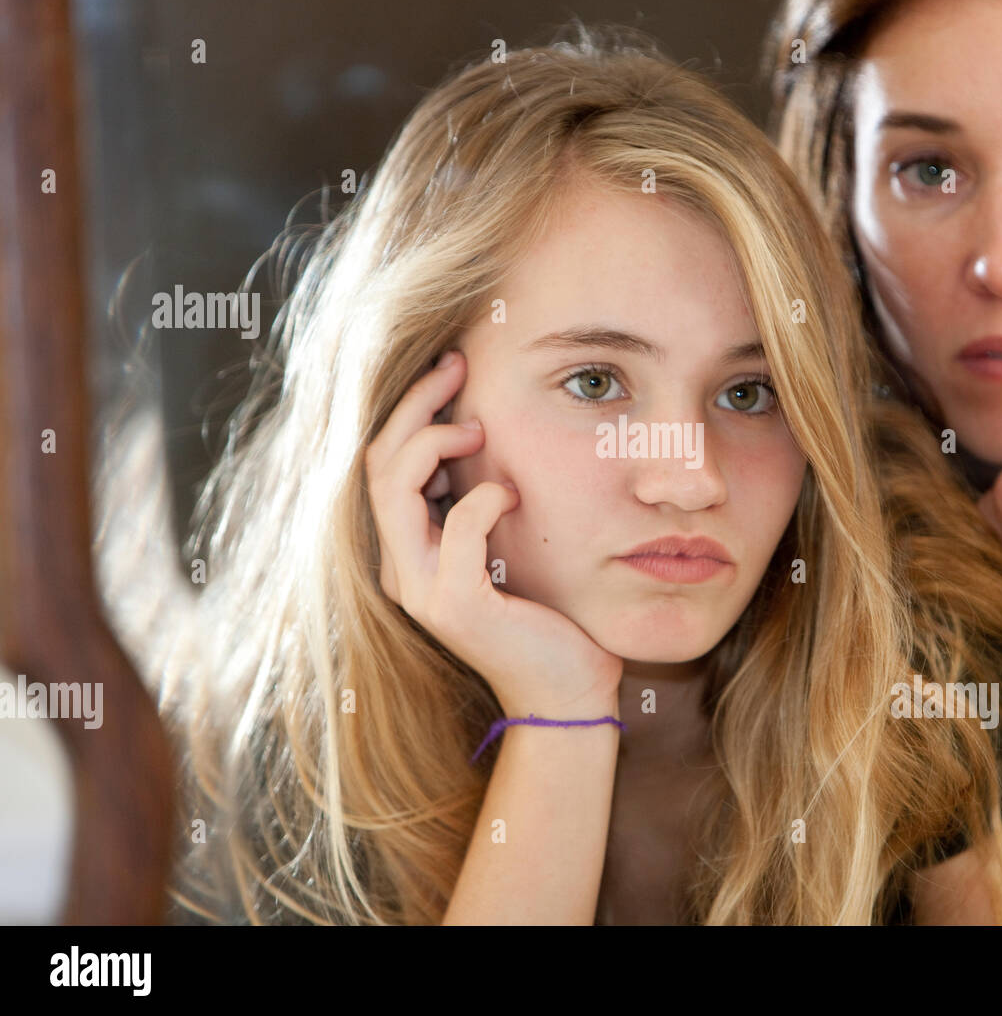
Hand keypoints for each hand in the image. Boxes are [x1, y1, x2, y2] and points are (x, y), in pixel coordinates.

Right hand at [365, 350, 623, 718]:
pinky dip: (486, 497)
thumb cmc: (545, 616)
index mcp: (408, 552)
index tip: (452, 370)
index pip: (382, 464)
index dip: (411, 409)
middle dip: (416, 405)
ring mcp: (423, 590)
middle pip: (379, 464)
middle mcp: (402, 569)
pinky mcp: (458, 605)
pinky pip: (459, 528)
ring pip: (395, 487)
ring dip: (435, 441)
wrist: (565, 692)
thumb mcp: (504, 547)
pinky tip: (513, 493)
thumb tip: (482, 434)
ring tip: (480, 428)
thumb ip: (479, 503)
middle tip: (457, 366)